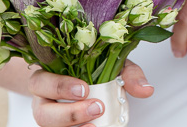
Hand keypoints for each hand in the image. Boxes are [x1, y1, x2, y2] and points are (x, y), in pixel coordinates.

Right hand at [28, 62, 152, 126]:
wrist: (88, 81)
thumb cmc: (95, 70)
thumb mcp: (112, 65)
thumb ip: (128, 75)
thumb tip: (146, 90)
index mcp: (47, 76)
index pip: (41, 81)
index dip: (59, 86)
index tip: (85, 89)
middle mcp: (43, 100)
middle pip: (41, 112)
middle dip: (69, 114)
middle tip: (96, 108)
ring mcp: (48, 117)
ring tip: (94, 126)